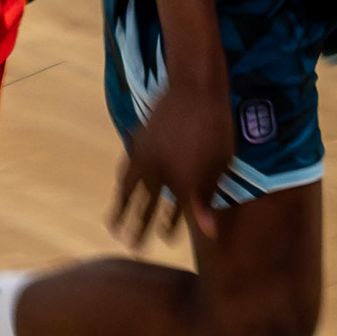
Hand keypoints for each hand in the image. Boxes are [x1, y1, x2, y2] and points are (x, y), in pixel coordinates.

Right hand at [112, 73, 236, 244]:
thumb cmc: (218, 127)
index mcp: (184, 183)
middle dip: (139, 229)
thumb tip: (208, 232)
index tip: (165, 240)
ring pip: (129, 191)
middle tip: (133, 247)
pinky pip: (127, 169)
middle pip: (146, 208)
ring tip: (114, 225)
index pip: (176, 215)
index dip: (171, 228)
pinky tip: (122, 188)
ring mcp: (146, 158)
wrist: (195, 88)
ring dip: (122, 210)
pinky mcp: (138, 142)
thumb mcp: (222, 165)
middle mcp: (160, 175)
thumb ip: (209, 198)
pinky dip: (123, 182)